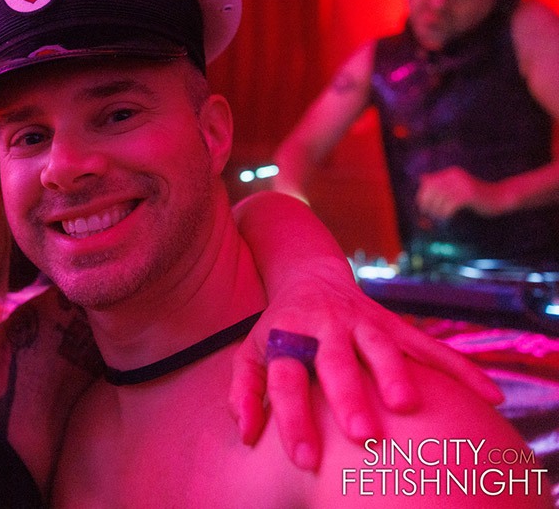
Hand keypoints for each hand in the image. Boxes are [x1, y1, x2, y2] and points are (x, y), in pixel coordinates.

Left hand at [228, 256, 502, 470]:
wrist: (307, 277)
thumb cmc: (279, 330)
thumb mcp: (251, 354)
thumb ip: (245, 392)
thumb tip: (247, 434)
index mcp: (287, 337)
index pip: (286, 380)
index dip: (292, 418)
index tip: (304, 458)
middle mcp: (324, 327)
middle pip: (336, 362)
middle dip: (349, 397)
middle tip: (362, 435)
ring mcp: (361, 321)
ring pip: (381, 346)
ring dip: (396, 374)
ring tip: (407, 407)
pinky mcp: (393, 322)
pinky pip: (428, 345)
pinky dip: (459, 368)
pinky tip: (490, 395)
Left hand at [416, 166, 504, 218]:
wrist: (499, 197)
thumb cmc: (476, 195)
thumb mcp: (456, 186)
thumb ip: (441, 183)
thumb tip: (422, 178)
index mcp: (451, 173)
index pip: (428, 183)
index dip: (423, 196)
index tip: (423, 207)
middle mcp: (455, 176)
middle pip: (432, 191)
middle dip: (427, 204)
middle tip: (429, 214)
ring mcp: (462, 185)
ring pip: (440, 199)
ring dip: (437, 210)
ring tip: (439, 218)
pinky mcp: (469, 195)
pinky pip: (450, 205)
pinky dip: (446, 213)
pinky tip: (447, 218)